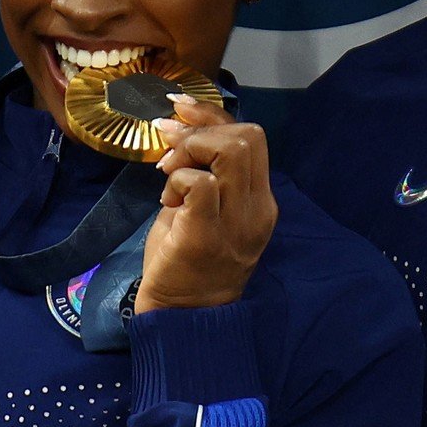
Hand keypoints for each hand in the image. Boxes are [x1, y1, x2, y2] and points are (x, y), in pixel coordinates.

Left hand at [135, 98, 277, 313]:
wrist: (183, 316)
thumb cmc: (188, 262)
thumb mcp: (205, 210)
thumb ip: (203, 172)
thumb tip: (178, 128)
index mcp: (259, 200)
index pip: (252, 137)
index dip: (213, 115)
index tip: (180, 110)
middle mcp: (256, 208)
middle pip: (248, 136)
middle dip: (201, 130)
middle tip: (170, 150)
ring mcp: (236, 222)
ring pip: (231, 151)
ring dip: (190, 151)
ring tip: (169, 175)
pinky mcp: (207, 234)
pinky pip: (199, 183)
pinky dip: (178, 179)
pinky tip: (167, 200)